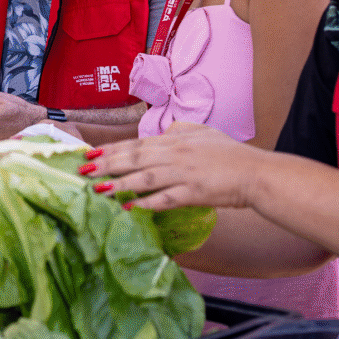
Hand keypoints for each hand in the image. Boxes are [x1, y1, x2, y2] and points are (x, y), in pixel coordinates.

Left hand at [82, 122, 261, 210]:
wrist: (257, 173)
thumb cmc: (230, 155)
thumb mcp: (202, 133)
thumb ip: (180, 131)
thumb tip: (162, 131)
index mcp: (175, 140)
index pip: (136, 144)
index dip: (111, 149)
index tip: (89, 154)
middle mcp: (175, 154)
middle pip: (134, 158)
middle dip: (106, 165)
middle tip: (82, 171)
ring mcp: (184, 173)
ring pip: (145, 177)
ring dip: (119, 183)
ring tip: (97, 189)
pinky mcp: (194, 192)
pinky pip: (165, 198)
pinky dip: (145, 203)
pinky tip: (128, 208)